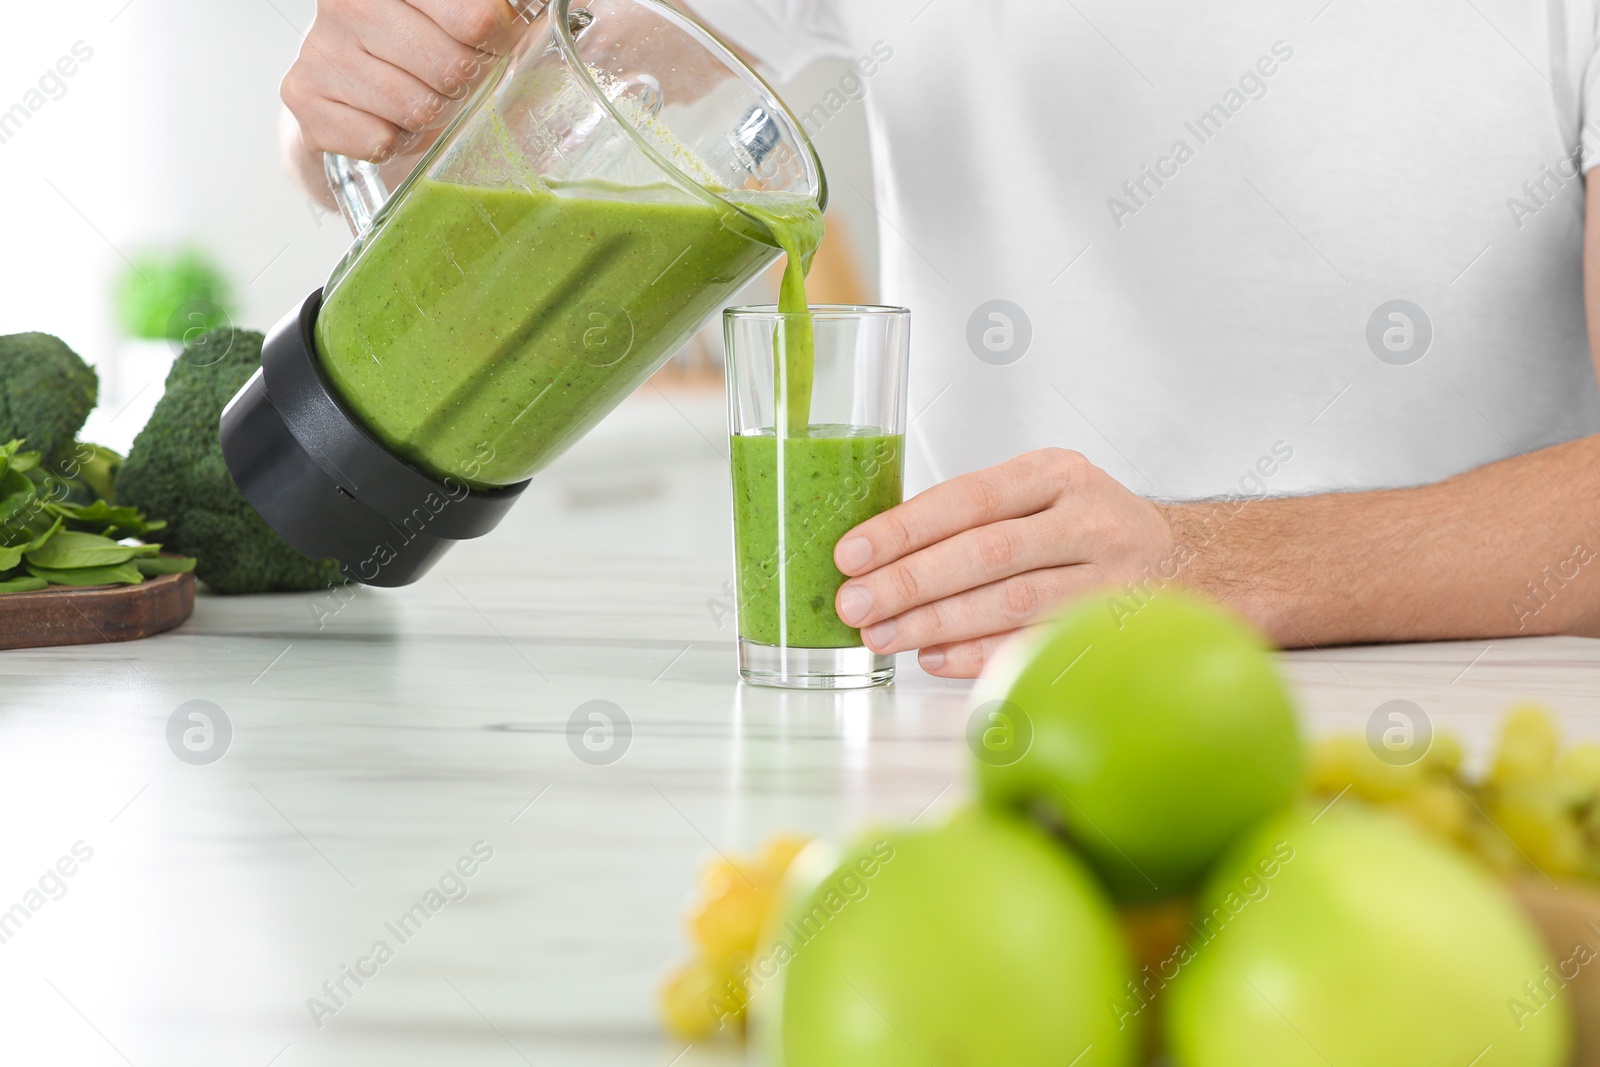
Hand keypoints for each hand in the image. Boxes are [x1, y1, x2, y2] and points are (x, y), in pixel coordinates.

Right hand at [281, 0, 530, 164]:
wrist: (344, 89)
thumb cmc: (414, 47)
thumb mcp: (457, 19)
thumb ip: (495, 15)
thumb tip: (569, 3)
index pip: (475, 18)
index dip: (498, 40)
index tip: (492, 43)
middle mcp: (345, 1)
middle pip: (450, 67)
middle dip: (464, 82)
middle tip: (454, 79)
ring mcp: (319, 48)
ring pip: (416, 108)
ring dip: (431, 115)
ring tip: (421, 99)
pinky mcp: (303, 96)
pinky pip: (380, 141)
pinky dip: (396, 142)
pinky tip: (388, 120)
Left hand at [833, 449, 1176, 678]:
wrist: (1194, 562)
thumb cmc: (1089, 529)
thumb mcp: (1042, 496)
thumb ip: (973, 517)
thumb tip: (877, 558)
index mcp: (1056, 474)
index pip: (968, 499)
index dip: (904, 529)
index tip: (851, 554)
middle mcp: (1088, 518)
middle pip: (986, 552)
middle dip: (910, 582)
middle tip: (855, 606)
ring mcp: (1110, 575)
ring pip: (1010, 601)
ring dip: (936, 623)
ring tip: (882, 636)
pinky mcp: (1117, 627)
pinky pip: (1035, 642)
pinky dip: (979, 654)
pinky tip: (934, 657)